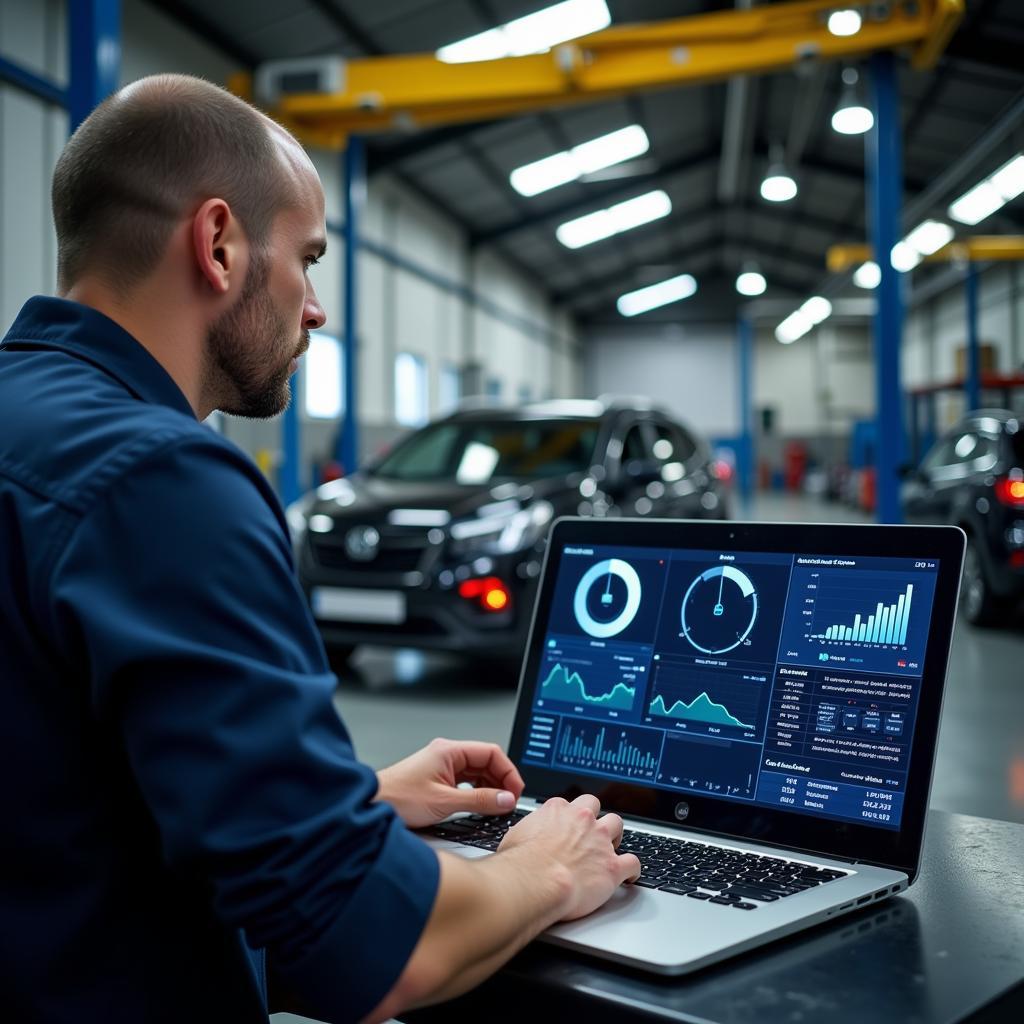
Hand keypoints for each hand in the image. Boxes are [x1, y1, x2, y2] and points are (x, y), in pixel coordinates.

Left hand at [376, 737, 524, 828]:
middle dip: (501, 781)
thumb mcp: (445, 802)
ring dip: (489, 788)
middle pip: (486, 762)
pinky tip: (479, 805)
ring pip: (476, 773)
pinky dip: (476, 792)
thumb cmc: (398, 798)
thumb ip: (479, 801)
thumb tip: (506, 799)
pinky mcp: (437, 779)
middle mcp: (447, 754)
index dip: (508, 772)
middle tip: (508, 801)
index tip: (516, 791)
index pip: (491, 753)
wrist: (371, 805)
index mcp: (450, 751)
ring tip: (496, 805)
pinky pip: (466, 782)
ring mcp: (442, 766)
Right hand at [498, 794, 640, 921]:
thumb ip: (525, 831)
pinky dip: (633, 869)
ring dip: (615, 836)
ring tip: (610, 848)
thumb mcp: (514, 837)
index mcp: (558, 810)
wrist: (536, 881)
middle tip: (590, 833)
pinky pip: (633, 862)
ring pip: (618, 825)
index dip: (569, 817)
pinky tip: (630, 876)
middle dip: (594, 818)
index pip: (570, 804)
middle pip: (596, 806)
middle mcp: (582, 820)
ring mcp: (600, 841)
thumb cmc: (521, 864)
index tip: (568, 827)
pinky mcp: (612, 866)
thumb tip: (521, 837)